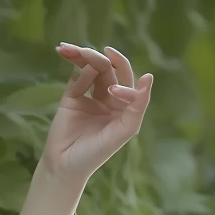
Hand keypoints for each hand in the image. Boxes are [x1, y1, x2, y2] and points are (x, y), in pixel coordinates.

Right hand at [42, 43, 152, 183]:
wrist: (65, 164)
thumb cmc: (97, 153)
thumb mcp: (123, 131)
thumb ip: (137, 106)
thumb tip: (148, 75)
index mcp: (125, 106)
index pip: (128, 81)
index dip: (124, 82)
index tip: (113, 93)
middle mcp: (110, 98)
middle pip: (110, 69)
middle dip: (104, 58)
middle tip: (97, 53)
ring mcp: (90, 95)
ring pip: (92, 68)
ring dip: (85, 56)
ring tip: (74, 50)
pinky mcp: (72, 96)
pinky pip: (77, 75)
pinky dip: (76, 65)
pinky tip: (70, 57)